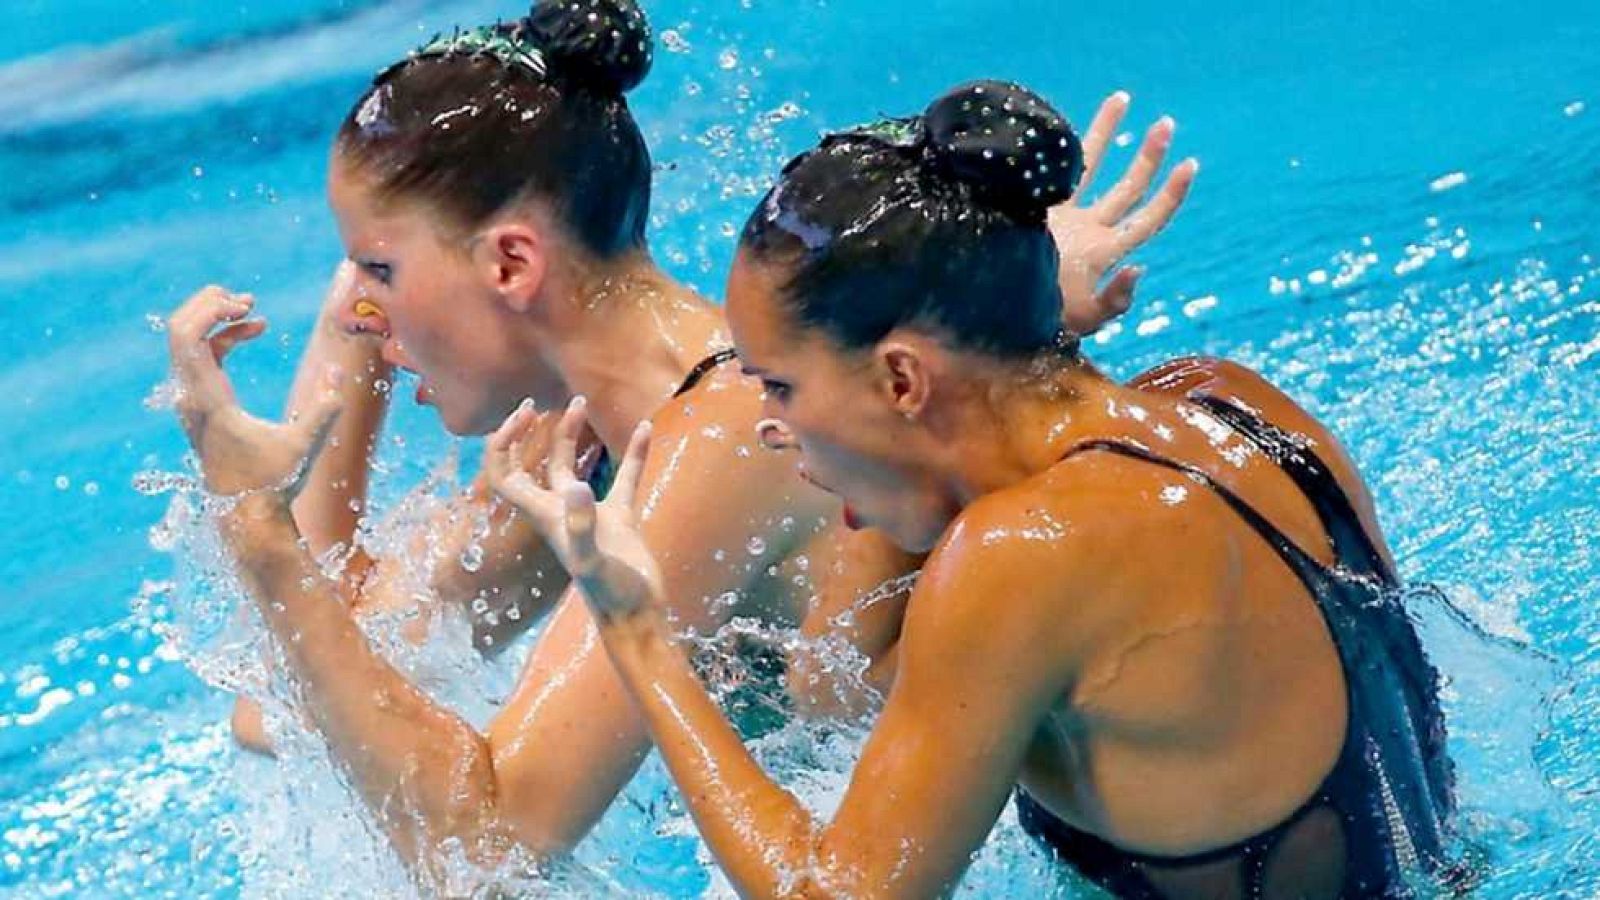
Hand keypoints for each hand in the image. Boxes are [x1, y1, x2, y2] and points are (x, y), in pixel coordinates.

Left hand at [167, 286, 342, 497]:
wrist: (245, 515)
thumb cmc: (273, 483)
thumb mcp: (303, 446)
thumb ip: (323, 409)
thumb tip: (338, 372)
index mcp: (209, 399)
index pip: (187, 337)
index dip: (211, 309)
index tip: (249, 305)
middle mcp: (191, 396)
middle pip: (179, 330)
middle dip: (208, 305)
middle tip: (247, 298)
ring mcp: (192, 399)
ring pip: (189, 340)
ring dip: (216, 318)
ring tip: (252, 308)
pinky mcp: (201, 402)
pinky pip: (202, 354)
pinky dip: (223, 336)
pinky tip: (254, 329)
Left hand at [485, 397, 660, 623]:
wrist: (637, 615)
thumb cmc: (611, 593)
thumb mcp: (593, 560)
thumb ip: (583, 524)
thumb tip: (580, 486)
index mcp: (546, 516)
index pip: (505, 475)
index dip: (503, 444)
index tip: (522, 415)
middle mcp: (561, 511)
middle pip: (534, 465)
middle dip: (529, 433)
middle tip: (537, 402)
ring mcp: (591, 514)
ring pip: (573, 466)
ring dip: (572, 435)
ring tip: (581, 402)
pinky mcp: (620, 518)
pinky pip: (625, 477)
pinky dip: (634, 453)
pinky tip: (647, 429)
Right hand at [1051, 91, 1198, 335]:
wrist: (996, 309)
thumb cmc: (1041, 319)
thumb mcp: (1083, 319)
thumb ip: (1113, 301)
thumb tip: (1139, 268)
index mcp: (1106, 251)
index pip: (1148, 218)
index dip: (1172, 194)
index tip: (1190, 163)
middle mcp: (1090, 229)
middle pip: (1129, 187)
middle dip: (1149, 156)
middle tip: (1166, 123)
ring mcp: (1064, 215)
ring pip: (1092, 167)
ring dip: (1107, 133)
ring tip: (1122, 98)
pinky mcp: (1035, 206)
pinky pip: (1057, 169)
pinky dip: (1066, 146)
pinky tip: (1068, 120)